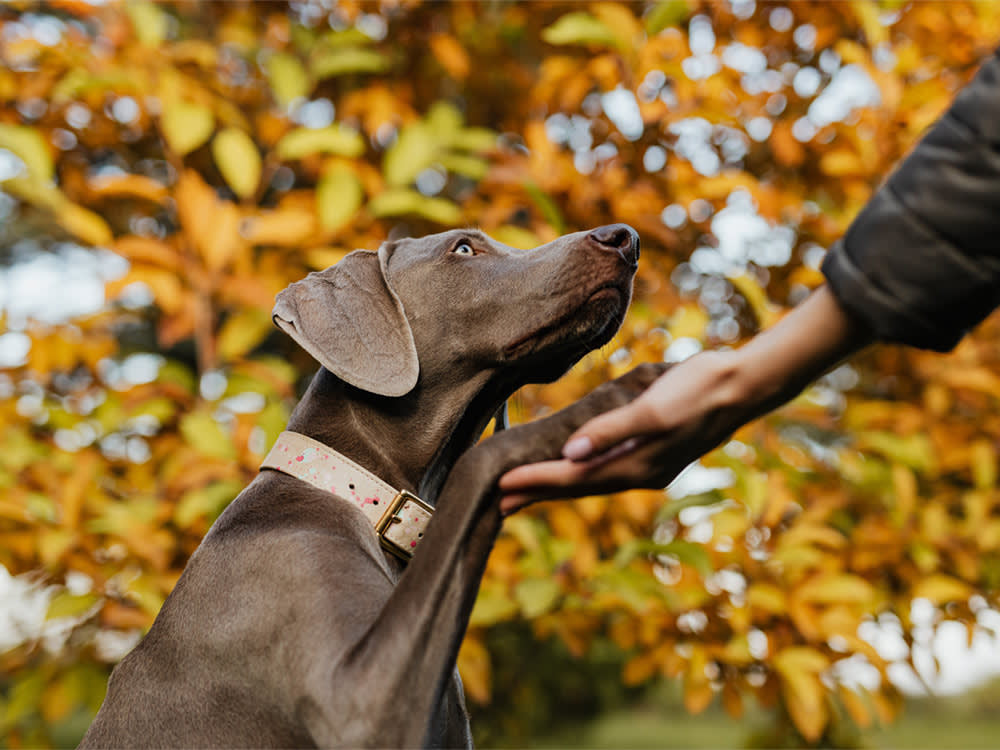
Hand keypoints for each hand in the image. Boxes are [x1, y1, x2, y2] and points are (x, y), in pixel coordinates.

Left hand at [498, 351, 748, 512]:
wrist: (743, 386)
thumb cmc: (698, 390)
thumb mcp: (653, 408)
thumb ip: (612, 431)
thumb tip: (570, 453)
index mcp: (638, 465)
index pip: (574, 478)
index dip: (536, 481)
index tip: (500, 485)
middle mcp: (640, 472)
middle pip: (578, 488)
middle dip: (537, 493)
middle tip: (496, 503)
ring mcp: (648, 465)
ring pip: (590, 481)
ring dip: (555, 487)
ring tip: (522, 492)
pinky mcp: (653, 453)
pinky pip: (605, 469)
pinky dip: (580, 473)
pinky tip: (569, 469)